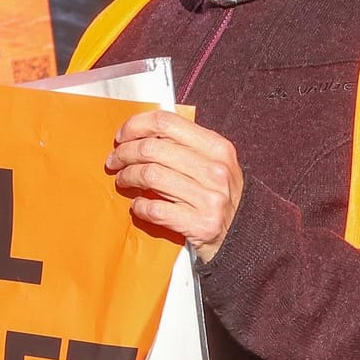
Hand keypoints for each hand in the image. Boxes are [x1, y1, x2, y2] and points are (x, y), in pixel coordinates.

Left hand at [106, 110, 243, 261]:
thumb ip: (187, 145)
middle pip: (152, 148)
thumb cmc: (221, 196)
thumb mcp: (215, 163)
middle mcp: (215, 170)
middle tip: (115, 160)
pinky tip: (138, 205)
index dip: (137, 125)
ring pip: (150, 175)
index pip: (167, 122)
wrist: (244, 236)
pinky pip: (155, 209)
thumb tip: (144, 132)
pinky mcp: (199, 225)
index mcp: (218, 148)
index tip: (123, 134)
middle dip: (124, 152)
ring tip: (123, 180)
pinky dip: (139, 206)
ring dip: (128, 176)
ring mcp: (209, 198)